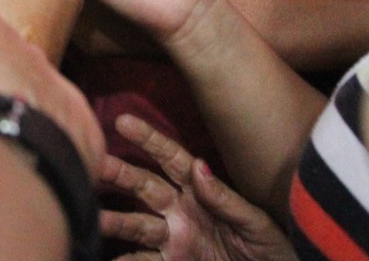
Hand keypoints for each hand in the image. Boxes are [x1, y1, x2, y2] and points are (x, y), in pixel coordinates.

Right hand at [100, 115, 296, 260]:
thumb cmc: (273, 249)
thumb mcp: (256, 223)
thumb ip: (225, 199)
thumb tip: (199, 166)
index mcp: (203, 192)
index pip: (172, 159)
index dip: (149, 140)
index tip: (124, 121)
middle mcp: (182, 211)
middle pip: (146, 187)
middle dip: (121, 175)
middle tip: (97, 163)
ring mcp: (176, 239)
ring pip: (138, 224)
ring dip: (116, 221)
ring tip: (95, 218)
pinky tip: (109, 259)